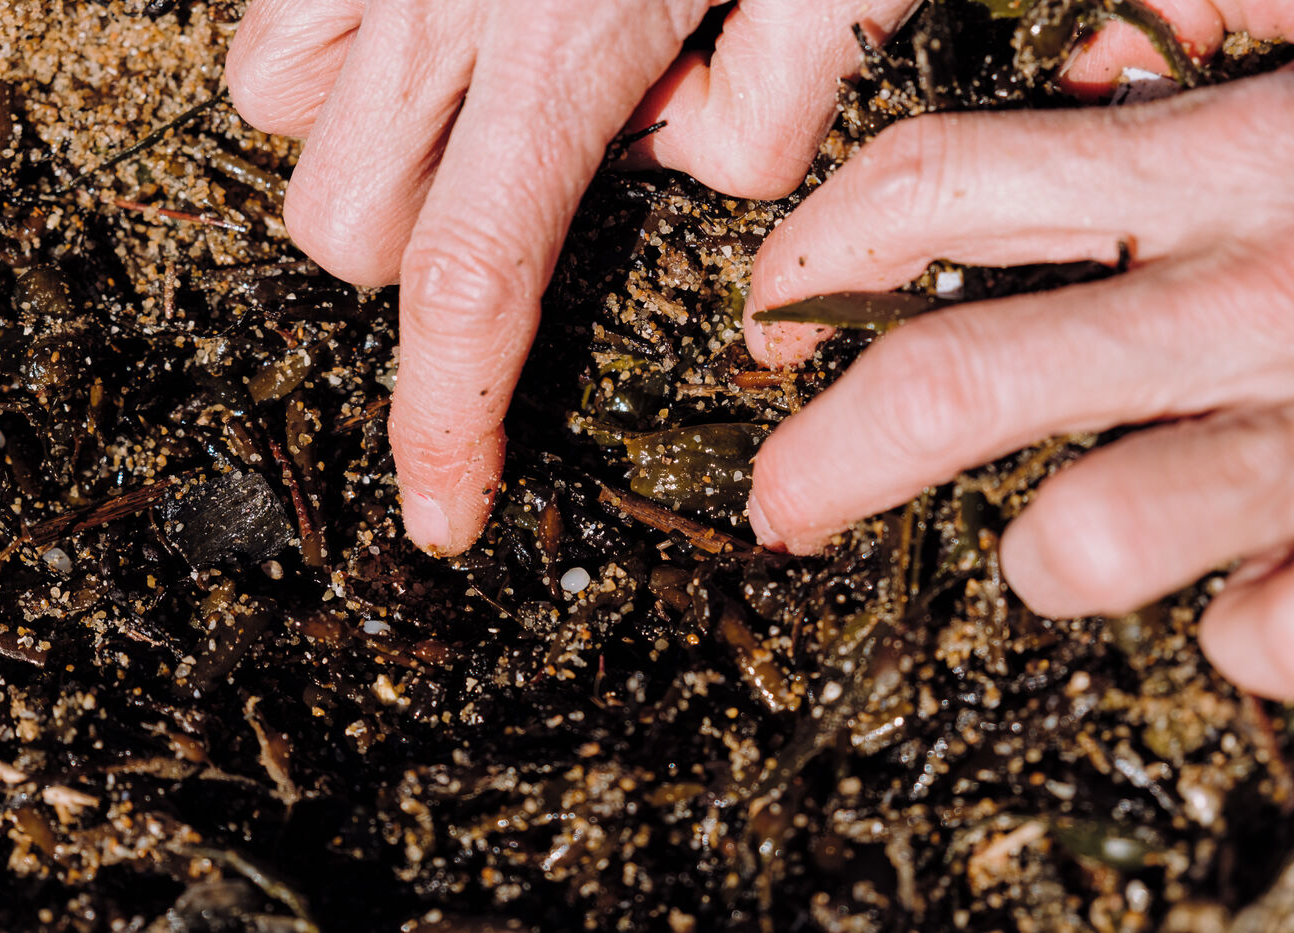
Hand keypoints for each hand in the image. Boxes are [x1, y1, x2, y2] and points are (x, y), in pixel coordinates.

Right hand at [226, 0, 920, 555]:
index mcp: (561, 45)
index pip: (471, 285)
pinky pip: (278, 26)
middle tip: (530, 196)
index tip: (447, 520)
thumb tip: (682, 162)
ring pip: (284, 128)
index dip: (447, 423)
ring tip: (477, 105)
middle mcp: (429, 6)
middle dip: (423, 264)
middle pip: (348, 236)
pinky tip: (432, 26)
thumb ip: (772, 100)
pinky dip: (340, 61)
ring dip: (372, 157)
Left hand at [743, 24, 1293, 695]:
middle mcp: (1258, 297)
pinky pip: (1262, 633)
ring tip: (1059, 538)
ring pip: (1083, 540)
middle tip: (776, 506)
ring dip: (1049, 550)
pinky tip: (1274, 583)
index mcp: (1229, 156)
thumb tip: (1068, 57)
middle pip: (951, 383)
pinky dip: (1249, 619)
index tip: (771, 317)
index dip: (818, 253)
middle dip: (824, 458)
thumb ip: (1207, 26)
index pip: (937, 190)